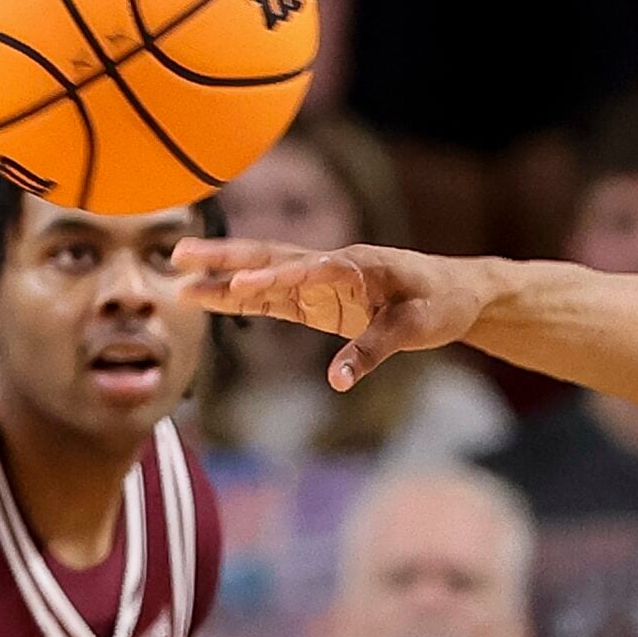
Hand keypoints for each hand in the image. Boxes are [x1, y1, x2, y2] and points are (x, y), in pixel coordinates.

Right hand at [172, 238, 489, 390]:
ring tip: (180, 277)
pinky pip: (276, 297)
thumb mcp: (416, 329)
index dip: (276, 280)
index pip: (310, 271)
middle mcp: (334, 265)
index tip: (240, 285)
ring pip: (267, 274)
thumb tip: (336, 382)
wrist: (457, 291)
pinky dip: (244, 296)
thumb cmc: (440, 304)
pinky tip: (213, 296)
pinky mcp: (321, 299)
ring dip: (225, 275)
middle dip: (226, 258)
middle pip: (272, 258)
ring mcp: (323, 281)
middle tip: (180, 255)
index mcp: (359, 266)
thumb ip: (373, 351)